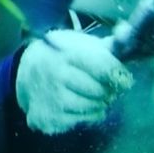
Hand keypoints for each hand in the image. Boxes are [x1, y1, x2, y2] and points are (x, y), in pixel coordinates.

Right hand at [15, 29, 133, 134]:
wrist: (26, 72)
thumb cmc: (63, 55)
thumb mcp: (81, 44)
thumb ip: (108, 44)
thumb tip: (127, 32)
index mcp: (67, 54)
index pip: (104, 68)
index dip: (120, 74)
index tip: (125, 77)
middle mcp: (57, 76)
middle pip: (101, 90)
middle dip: (110, 89)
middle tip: (110, 86)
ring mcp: (52, 99)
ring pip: (94, 107)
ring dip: (102, 102)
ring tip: (98, 94)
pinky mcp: (49, 118)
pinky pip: (84, 119)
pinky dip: (91, 113)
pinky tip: (86, 104)